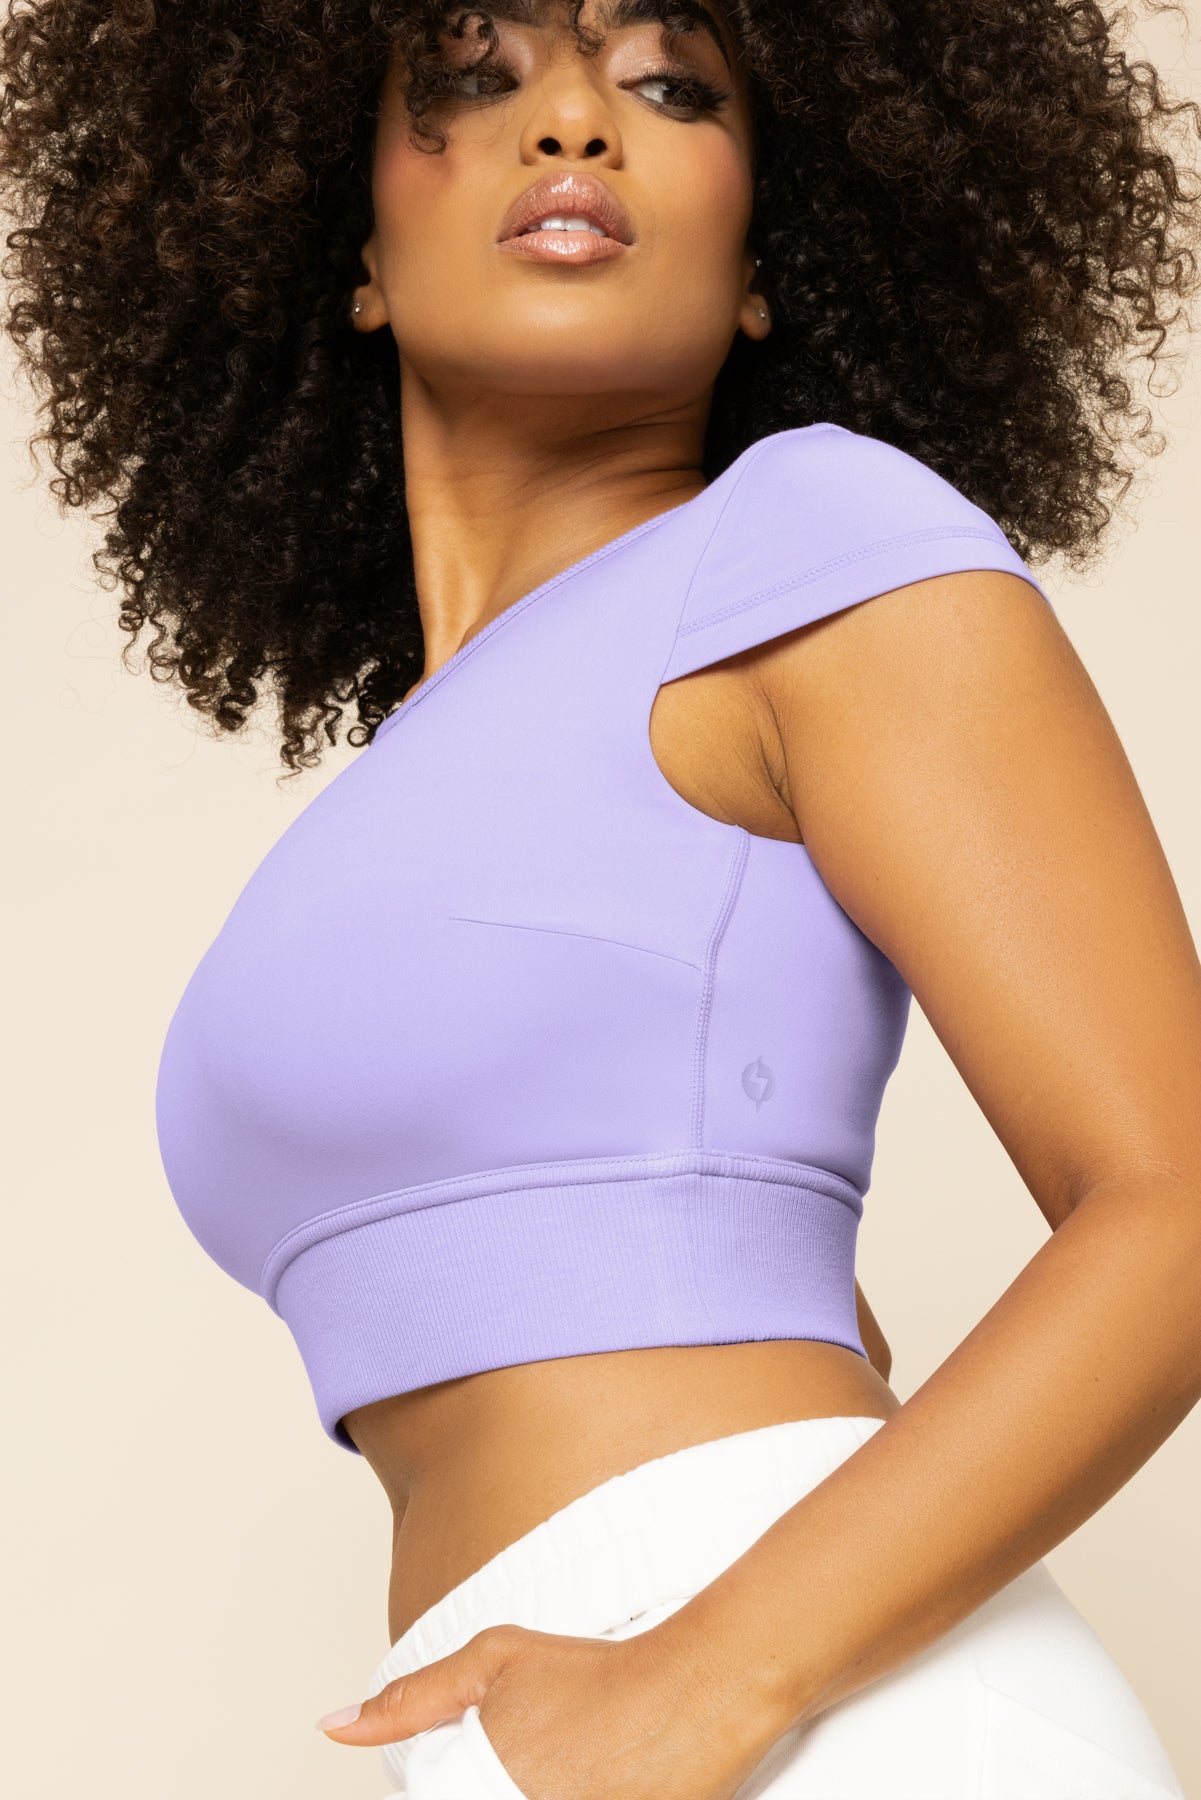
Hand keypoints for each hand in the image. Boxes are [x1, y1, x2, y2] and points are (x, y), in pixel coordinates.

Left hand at [317, 1618, 780, 1799]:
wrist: (697, 1689)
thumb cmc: (595, 1673)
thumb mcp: (496, 1661)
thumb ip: (412, 1700)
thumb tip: (333, 1727)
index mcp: (481, 1791)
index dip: (454, 1791)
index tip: (486, 1772)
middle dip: (496, 1789)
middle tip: (540, 1763)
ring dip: (537, 1793)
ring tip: (570, 1770)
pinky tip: (588, 1782)